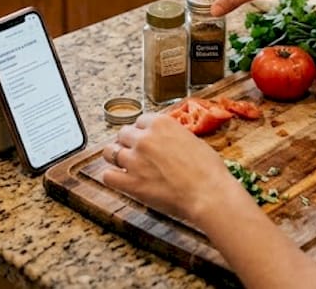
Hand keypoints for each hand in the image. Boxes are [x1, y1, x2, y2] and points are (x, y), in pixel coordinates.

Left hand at [100, 114, 241, 225]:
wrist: (208, 194)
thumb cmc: (208, 170)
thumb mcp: (193, 140)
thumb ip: (173, 136)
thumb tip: (167, 141)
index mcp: (161, 123)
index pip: (140, 121)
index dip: (143, 132)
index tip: (146, 139)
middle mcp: (144, 138)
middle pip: (123, 134)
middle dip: (129, 143)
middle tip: (136, 154)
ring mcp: (135, 160)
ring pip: (110, 152)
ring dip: (116, 157)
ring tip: (124, 165)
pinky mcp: (130, 182)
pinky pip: (107, 175)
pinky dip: (112, 177)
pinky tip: (120, 180)